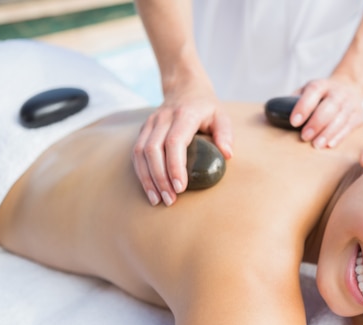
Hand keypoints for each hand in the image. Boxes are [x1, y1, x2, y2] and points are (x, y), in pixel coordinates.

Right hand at [132, 80, 232, 205]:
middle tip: (170, 200)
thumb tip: (227, 155)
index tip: (180, 187)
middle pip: (153, 150)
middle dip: (160, 178)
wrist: (184, 87)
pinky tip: (150, 189)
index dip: (175, 166)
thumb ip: (225, 134)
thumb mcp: (221, 115)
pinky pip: (136, 154)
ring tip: (157, 200)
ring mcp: (150, 124)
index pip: (174, 142)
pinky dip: (141, 173)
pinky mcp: (143, 130)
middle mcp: (163, 118)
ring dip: (148, 179)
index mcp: (184, 115)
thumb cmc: (206, 106)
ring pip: (140, 153)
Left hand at [290, 75, 362, 148]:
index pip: (313, 91)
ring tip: (317, 145)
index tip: (294, 121)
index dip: (304, 106)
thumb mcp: (307, 91)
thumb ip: (295, 100)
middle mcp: (338, 92)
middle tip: (304, 137)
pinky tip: (330, 144)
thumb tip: (279, 113)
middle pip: (330, 106)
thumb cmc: (321, 94)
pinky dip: (339, 136)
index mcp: (322, 84)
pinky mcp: (358, 114)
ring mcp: (350, 103)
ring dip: (328, 133)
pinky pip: (349, 126)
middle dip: (316, 123)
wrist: (348, 87)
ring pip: (341, 118)